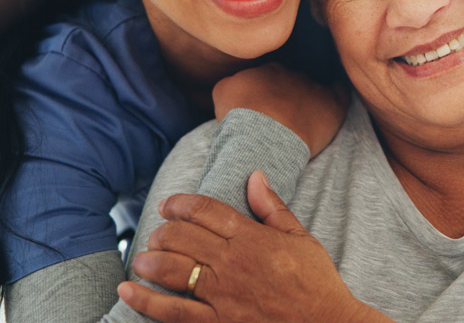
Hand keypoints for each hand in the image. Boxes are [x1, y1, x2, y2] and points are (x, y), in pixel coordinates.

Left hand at [118, 172, 390, 322]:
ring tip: (141, 255)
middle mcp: (232, 262)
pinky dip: (146, 301)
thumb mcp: (300, 236)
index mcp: (251, 237)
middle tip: (157, 231)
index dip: (182, 203)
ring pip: (174, 270)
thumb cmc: (315, 281)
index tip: (168, 203)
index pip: (207, 211)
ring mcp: (222, 295)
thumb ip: (272, 207)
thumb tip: (255, 175)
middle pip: (184, 237)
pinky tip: (128, 291)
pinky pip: (174, 312)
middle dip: (164, 230)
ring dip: (151, 259)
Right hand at [212, 63, 348, 157]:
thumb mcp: (222, 91)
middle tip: (281, 116)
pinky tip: (334, 100)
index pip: (270, 75)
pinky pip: (340, 93)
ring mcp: (314, 88)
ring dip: (309, 99)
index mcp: (268, 69)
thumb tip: (237, 83)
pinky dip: (337, 95)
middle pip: (292, 81)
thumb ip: (233, 81)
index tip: (263, 106)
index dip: (267, 91)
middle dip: (288, 94)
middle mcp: (293, 73)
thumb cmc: (240, 117)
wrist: (263, 135)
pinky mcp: (332, 105)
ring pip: (314, 88)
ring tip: (303, 118)